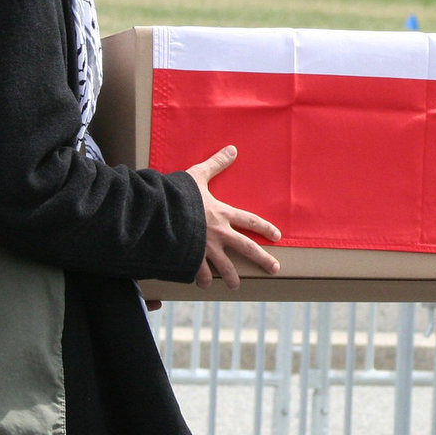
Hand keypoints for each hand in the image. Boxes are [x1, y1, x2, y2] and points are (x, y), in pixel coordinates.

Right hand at [185, 145, 281, 289]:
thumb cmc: (177, 193)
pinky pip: (200, 273)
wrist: (157, 212)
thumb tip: (232, 149)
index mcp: (223, 214)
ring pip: (225, 267)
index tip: (277, 236)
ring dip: (232, 277)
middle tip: (275, 268)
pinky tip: (204, 284)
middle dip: (263, 259)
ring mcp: (206, 248)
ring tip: (236, 285)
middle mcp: (219, 233)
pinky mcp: (191, 259)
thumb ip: (216, 164)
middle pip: (247, 248)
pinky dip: (202, 280)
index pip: (251, 221)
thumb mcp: (197, 175)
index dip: (265, 228)